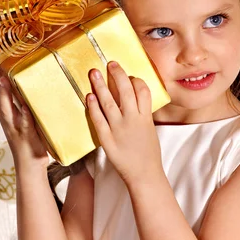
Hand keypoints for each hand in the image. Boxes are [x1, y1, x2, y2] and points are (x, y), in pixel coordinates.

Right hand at [0, 60, 48, 169]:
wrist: (29, 165)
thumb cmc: (28, 140)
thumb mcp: (21, 118)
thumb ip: (19, 103)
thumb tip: (23, 84)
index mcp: (4, 115)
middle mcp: (7, 120)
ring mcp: (16, 127)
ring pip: (5, 110)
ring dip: (4, 94)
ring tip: (5, 79)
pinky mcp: (28, 135)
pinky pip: (24, 123)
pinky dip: (24, 114)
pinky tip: (24, 105)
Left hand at [86, 61, 163, 184]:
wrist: (144, 175)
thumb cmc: (148, 154)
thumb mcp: (150, 130)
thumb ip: (142, 114)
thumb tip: (135, 101)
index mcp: (145, 117)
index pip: (142, 90)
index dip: (135, 80)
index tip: (129, 75)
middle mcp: (132, 120)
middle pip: (124, 90)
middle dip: (117, 74)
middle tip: (110, 63)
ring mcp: (118, 129)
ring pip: (108, 101)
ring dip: (100, 85)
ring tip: (94, 73)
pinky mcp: (107, 139)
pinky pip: (98, 119)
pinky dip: (93, 107)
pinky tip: (89, 96)